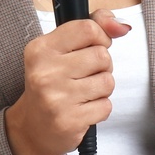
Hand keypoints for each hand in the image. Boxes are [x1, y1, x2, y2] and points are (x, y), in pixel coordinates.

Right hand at [5, 8, 132, 154]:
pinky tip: (82, 109)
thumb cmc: (51, 84)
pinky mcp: (69, 121)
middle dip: (102, 66)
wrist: (33, 128)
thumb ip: (93, 28)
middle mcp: (45, 72)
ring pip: (107, 81)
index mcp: (41, 49)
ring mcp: (56, 98)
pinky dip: (100, 108)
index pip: (87, 29)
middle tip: (84, 76)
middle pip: (101, 56)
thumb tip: (121, 26)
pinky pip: (106, 106)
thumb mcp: (61, 50)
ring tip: (83, 93)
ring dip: (102, 88)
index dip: (100, 37)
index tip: (93, 47)